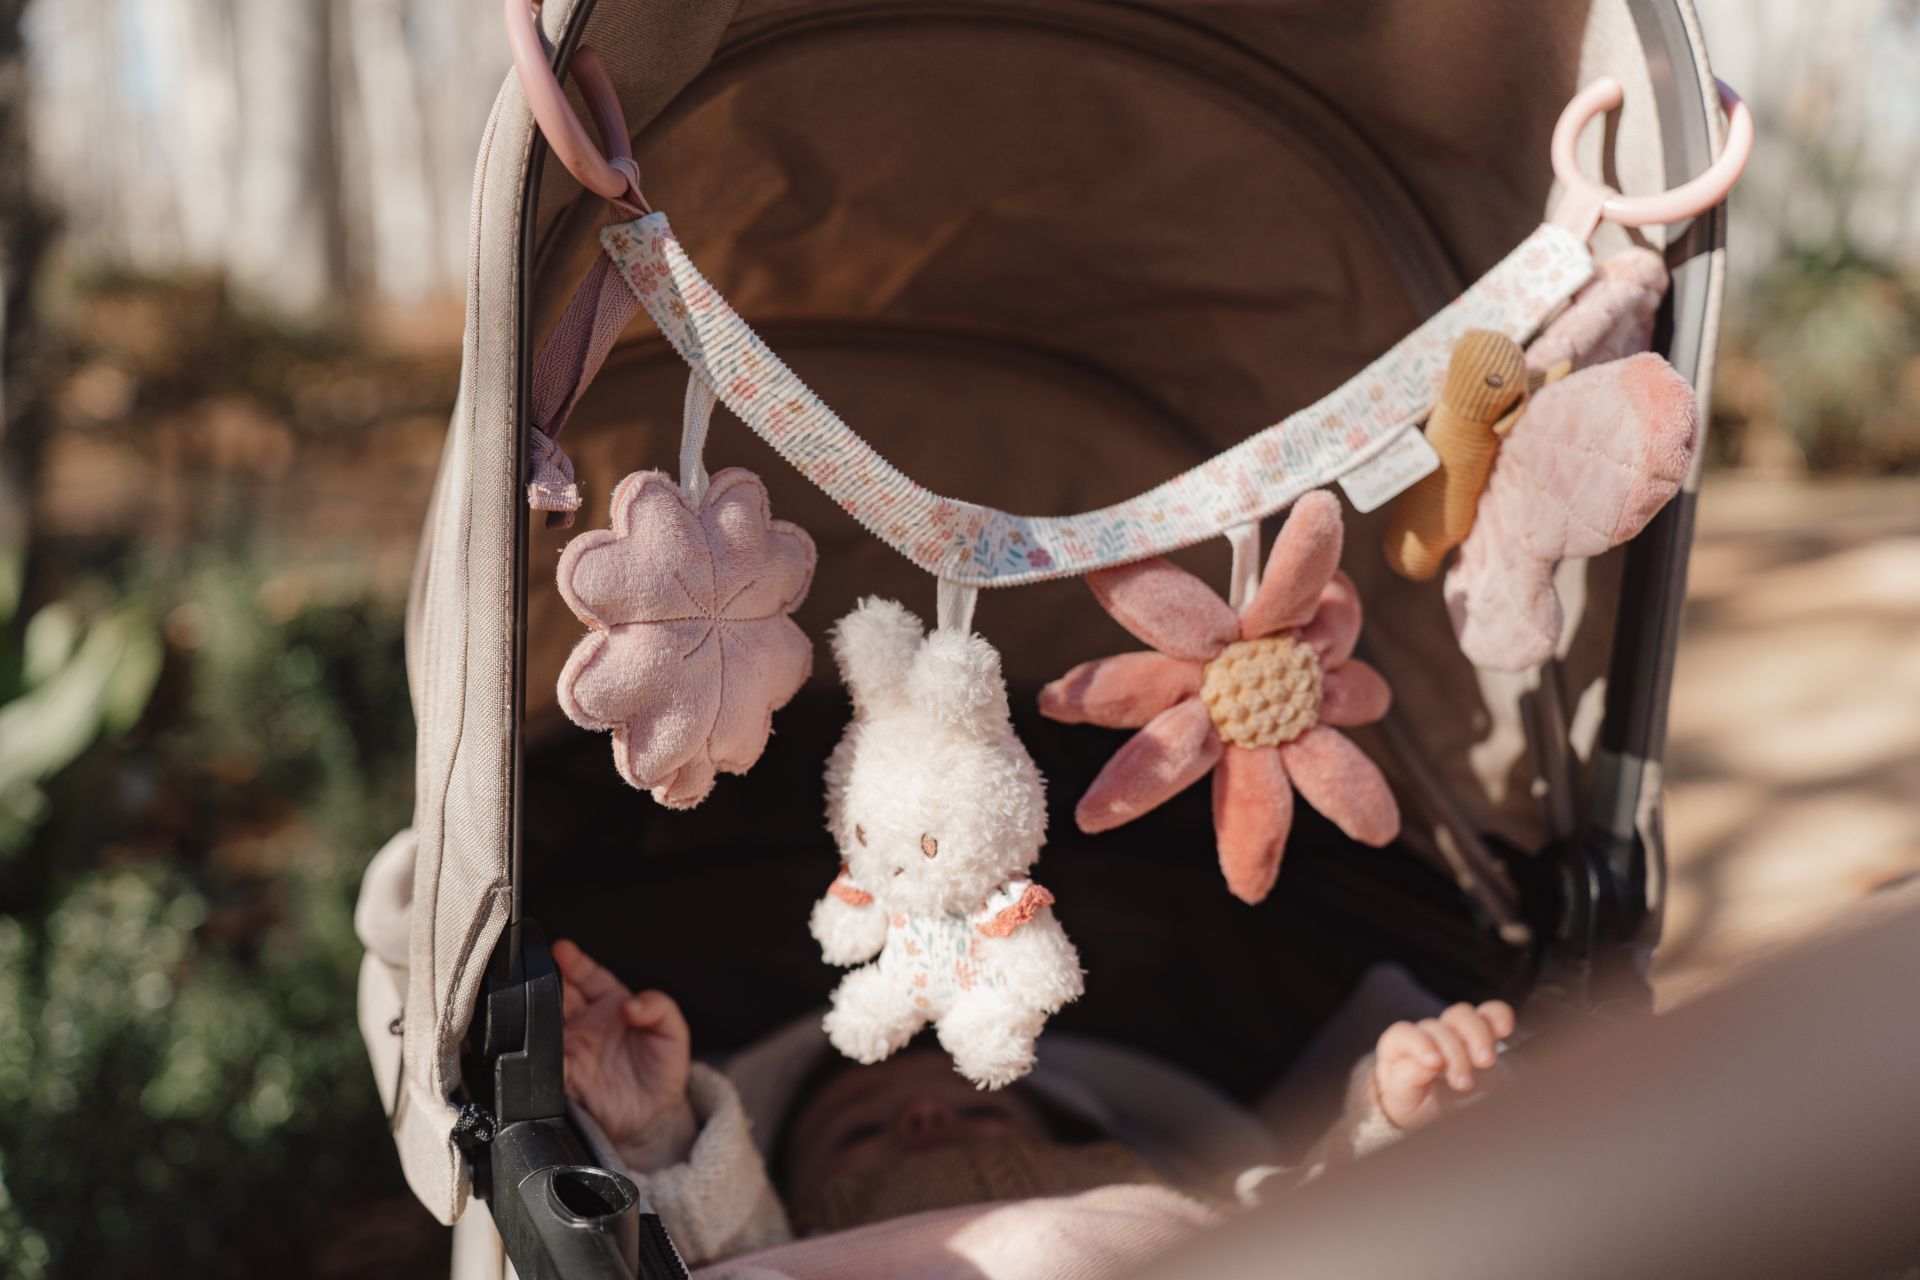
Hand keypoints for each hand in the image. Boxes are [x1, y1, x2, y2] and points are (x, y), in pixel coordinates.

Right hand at [553, 938, 697, 1171]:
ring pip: (545, 1025)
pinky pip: (546, 1066)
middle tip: (543, 975)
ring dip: (539, 1015)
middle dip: (548, 982)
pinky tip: (547, 1052)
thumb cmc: (663, 1069)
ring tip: (537, 1005)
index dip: (574, 961)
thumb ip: (659, 1008)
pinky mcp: (565, 1078)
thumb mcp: (673, 1032)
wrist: (655, 1117)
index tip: (562, 950)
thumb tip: (633, 1004)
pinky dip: (541, 1059)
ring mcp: (573, 1049)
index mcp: (611, 1004)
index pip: (588, 975)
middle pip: (559, 995)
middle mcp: (587, 1023)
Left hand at [1374, 1001, 1515, 1131]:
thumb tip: (1419, 1064)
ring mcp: (1454, 1033)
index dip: (1419, 1043)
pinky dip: (1498, 1016)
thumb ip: (1405, 1081)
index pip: (1403, 1033)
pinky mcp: (1481, 1037)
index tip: (1435, 1063)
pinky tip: (1505, 1028)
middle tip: (1464, 1083)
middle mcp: (1427, 1036)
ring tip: (1486, 1062)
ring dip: (1477, 1035)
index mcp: (1399, 1048)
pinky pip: (1489, 1014)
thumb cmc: (1416, 1109)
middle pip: (1439, 1026)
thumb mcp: (1404, 1102)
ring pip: (1463, 1016)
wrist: (1441, 1118)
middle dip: (1454, 1053)